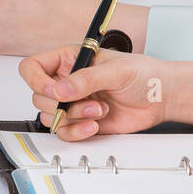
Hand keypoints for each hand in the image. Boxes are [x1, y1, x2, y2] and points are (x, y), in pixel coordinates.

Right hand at [21, 46, 169, 139]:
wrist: (160, 98)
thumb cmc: (143, 74)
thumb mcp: (115, 70)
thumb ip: (86, 79)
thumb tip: (60, 89)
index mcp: (68, 60)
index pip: (32, 68)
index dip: (36, 80)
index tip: (54, 90)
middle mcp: (66, 82)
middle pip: (38, 97)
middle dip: (63, 104)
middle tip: (88, 101)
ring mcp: (73, 103)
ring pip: (50, 116)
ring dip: (73, 117)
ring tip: (99, 110)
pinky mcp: (80, 122)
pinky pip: (63, 132)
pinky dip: (76, 132)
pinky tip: (94, 125)